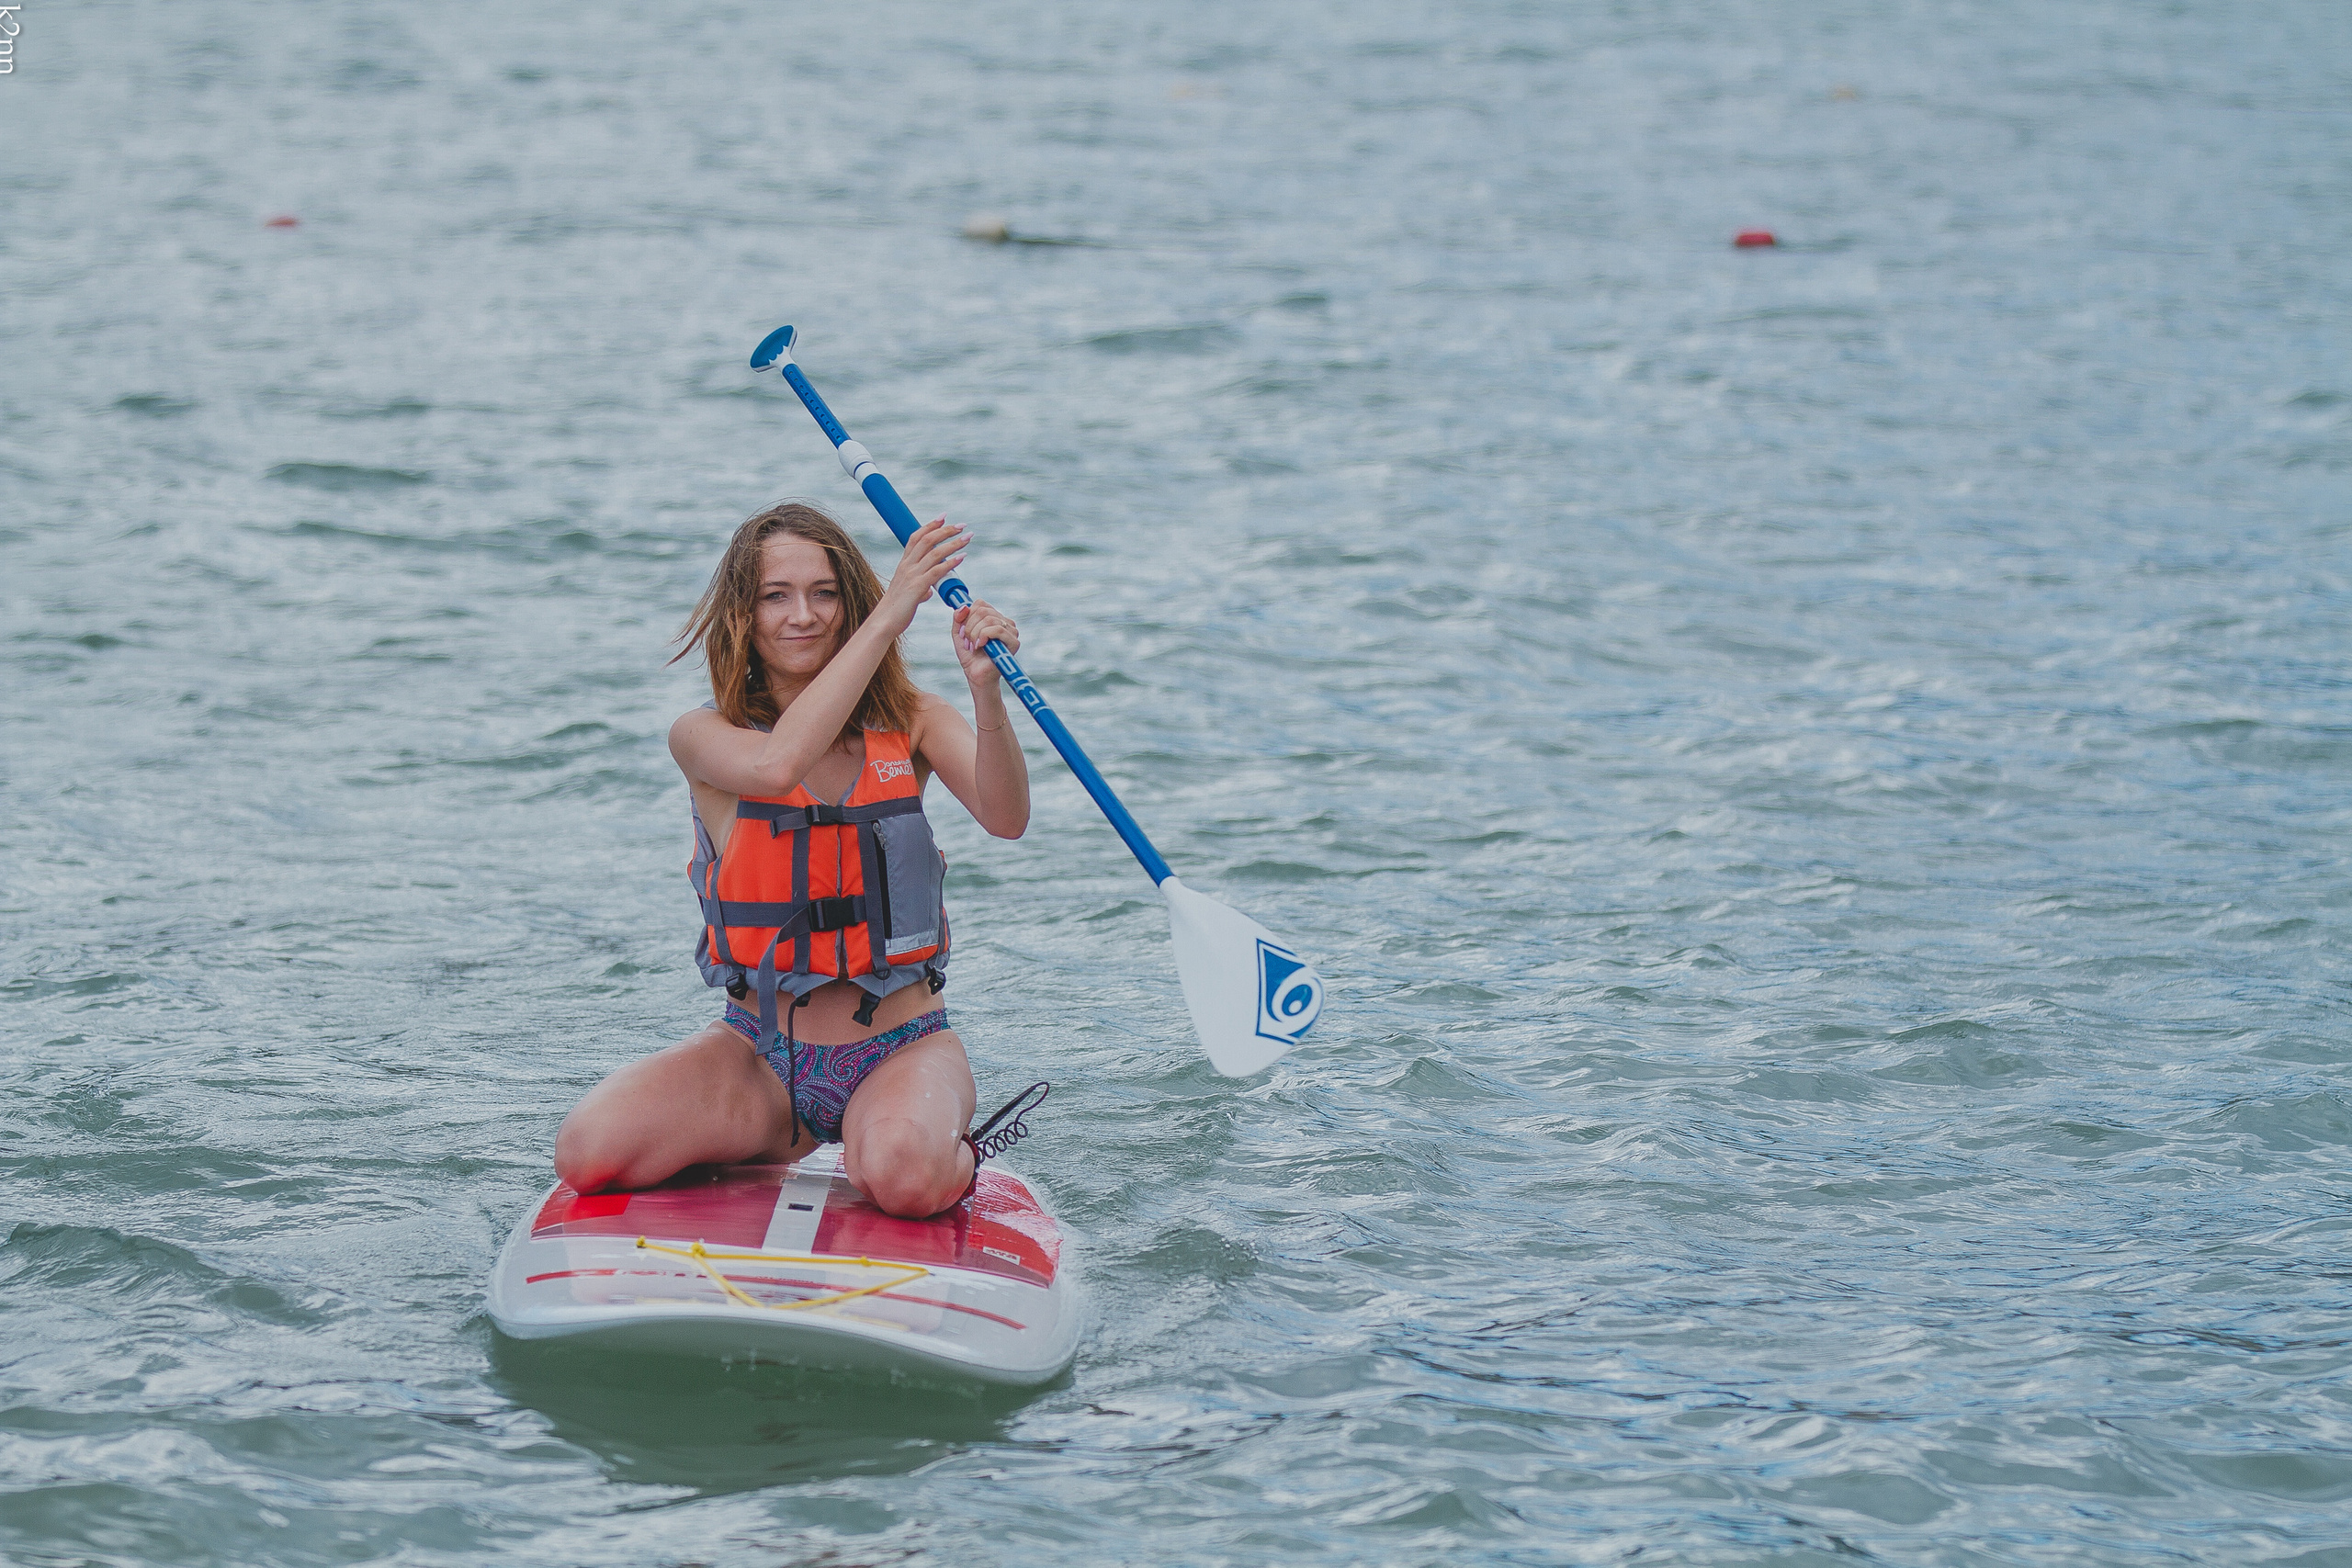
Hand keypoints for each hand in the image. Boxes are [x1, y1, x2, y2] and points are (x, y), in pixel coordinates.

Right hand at [875, 516, 968, 635]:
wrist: (884, 622)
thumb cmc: (896, 610)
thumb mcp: (908, 595)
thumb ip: (920, 589)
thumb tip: (928, 591)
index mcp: (904, 564)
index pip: (916, 537)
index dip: (929, 525)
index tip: (943, 517)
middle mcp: (907, 566)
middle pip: (927, 540)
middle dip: (945, 530)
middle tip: (962, 525)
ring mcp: (912, 575)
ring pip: (935, 552)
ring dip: (953, 543)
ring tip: (967, 537)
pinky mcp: (917, 586)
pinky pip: (937, 571)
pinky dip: (951, 562)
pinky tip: (962, 557)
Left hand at [953, 597, 1018, 687]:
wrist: (976, 675)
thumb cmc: (970, 656)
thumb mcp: (959, 634)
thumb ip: (958, 618)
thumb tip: (964, 607)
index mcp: (994, 617)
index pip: (980, 604)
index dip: (968, 616)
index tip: (964, 632)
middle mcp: (1004, 622)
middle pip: (983, 610)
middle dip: (970, 626)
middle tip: (968, 642)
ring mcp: (1011, 631)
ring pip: (989, 619)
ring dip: (975, 633)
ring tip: (973, 646)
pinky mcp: (1014, 642)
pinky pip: (997, 629)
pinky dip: (984, 636)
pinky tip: (980, 646)